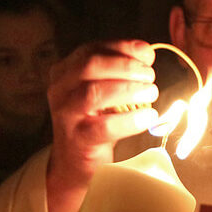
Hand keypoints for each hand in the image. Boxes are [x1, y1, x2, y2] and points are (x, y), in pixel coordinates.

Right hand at [46, 41, 157, 211]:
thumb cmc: (94, 121)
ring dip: (129, 89)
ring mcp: (66, 115)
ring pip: (94, 93)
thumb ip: (117, 71)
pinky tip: (148, 117)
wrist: (74, 162)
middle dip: (126, 66)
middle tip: (150, 77)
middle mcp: (59, 89)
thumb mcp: (101, 91)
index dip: (123, 48)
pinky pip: (104, 127)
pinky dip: (131, 120)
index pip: (92, 50)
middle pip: (91, 65)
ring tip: (151, 93)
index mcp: (64, 72)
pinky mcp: (77, 139)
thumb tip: (146, 53)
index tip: (147, 55)